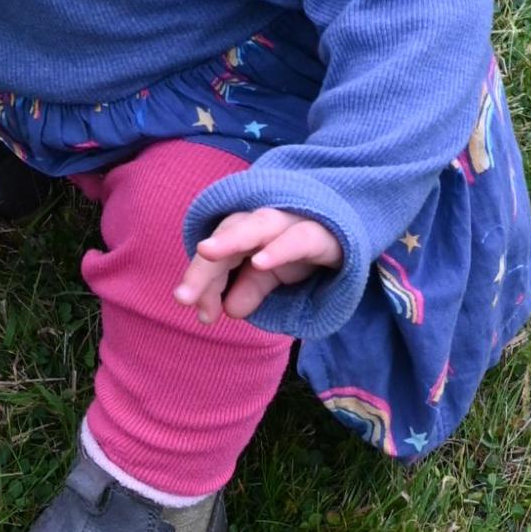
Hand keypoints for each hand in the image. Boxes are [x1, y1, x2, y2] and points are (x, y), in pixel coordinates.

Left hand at [175, 206, 341, 323]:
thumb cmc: (298, 250)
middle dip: (203, 262)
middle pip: (228, 233)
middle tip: (182, 295)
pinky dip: (279, 248)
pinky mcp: (322, 233)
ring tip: (206, 253)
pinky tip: (260, 262)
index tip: (189, 305)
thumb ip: (247, 289)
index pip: (217, 252)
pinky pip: (299, 237)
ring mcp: (293, 221)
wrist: (348, 234)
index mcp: (246, 230)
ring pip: (259, 225)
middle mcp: (265, 220)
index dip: (200, 278)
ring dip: (232, 238)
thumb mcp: (270, 276)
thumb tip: (228, 311)